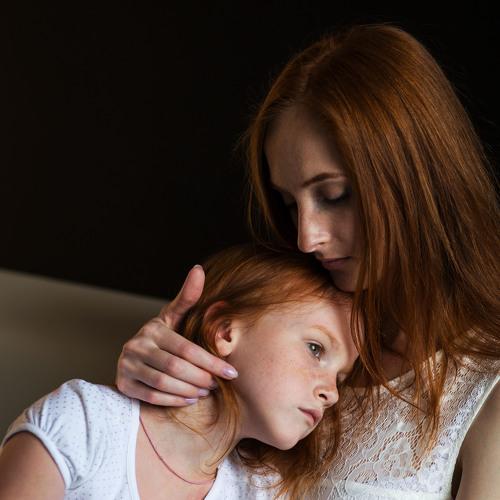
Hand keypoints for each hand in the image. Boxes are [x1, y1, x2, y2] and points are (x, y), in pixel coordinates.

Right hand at [115, 265, 237, 405]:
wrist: (135, 356)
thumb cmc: (163, 335)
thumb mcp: (174, 316)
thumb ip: (188, 297)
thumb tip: (198, 269)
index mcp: (154, 329)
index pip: (187, 348)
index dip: (210, 362)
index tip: (231, 372)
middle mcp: (137, 345)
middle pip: (175, 367)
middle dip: (201, 377)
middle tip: (217, 384)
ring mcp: (127, 364)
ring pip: (163, 383)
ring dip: (189, 390)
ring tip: (205, 391)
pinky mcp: (123, 383)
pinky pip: (150, 396)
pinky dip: (173, 400)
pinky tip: (189, 399)